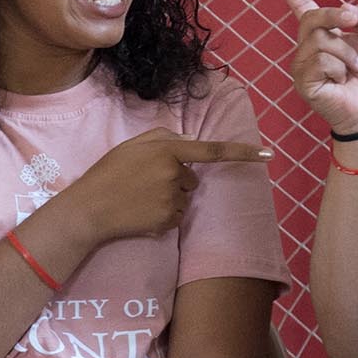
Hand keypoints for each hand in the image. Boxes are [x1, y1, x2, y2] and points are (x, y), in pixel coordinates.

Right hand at [63, 127, 267, 242]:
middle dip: (175, 180)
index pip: (212, 150)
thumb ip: (162, 138)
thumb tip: (190, 142)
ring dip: (169, 199)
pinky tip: (142, 213)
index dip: (242, 153)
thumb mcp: (131, 146)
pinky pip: (176, 217)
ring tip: (140, 199)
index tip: (268, 155)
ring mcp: (171, 197)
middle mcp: (174, 172)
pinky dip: (163, 216)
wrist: (89, 209)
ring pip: (184, 198)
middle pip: (191, 178)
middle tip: (144, 183)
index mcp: (167, 149)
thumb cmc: (107, 174)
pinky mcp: (167, 219)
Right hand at [266, 0, 357, 139]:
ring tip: (354, 69)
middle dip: (336, 16)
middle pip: (311, 17)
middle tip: (353, 22)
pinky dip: (339, 69)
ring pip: (319, 40)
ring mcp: (302, 65)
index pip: (301, 7)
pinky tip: (341, 81)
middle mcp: (308, 47)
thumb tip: (343, 7)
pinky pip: (320, 61)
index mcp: (323, 33)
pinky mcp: (303, 82)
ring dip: (346, 53)